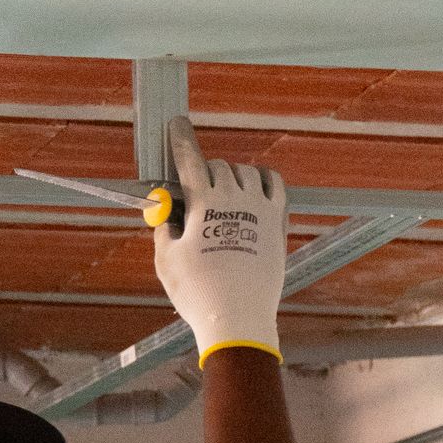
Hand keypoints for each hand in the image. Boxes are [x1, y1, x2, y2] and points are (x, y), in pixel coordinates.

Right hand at [152, 117, 287, 363]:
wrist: (238, 318)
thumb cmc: (197, 292)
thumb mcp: (166, 259)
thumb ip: (163, 228)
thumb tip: (166, 213)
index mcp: (205, 203)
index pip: (191, 160)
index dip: (181, 140)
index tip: (177, 123)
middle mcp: (236, 198)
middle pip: (219, 166)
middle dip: (204, 172)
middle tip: (194, 192)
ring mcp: (262, 208)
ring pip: (247, 172)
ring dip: (232, 176)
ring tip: (222, 195)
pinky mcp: (279, 223)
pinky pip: (275, 185)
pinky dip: (263, 180)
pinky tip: (255, 189)